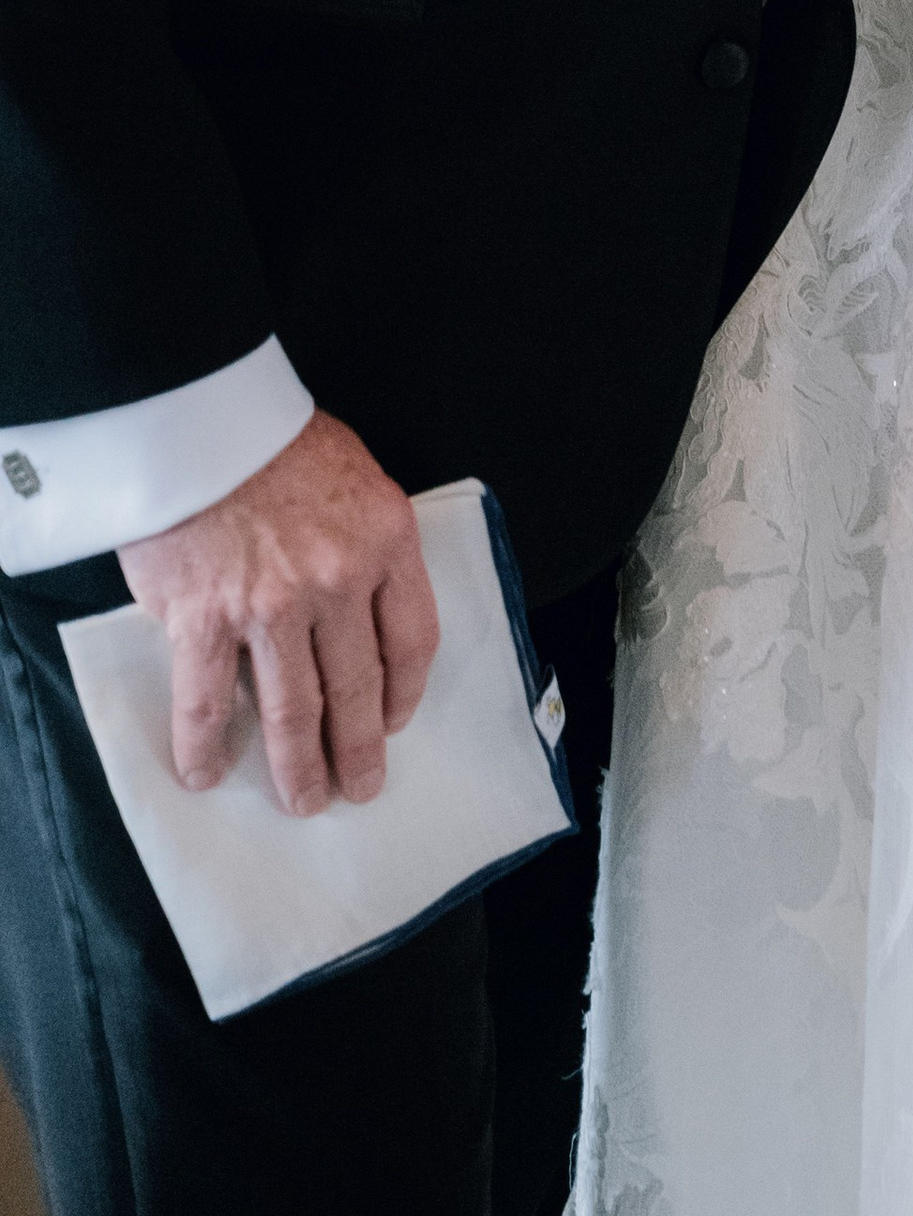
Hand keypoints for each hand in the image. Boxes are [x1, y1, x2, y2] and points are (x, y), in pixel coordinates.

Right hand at [119, 412, 438, 814]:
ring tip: (304, 800)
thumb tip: (357, 607)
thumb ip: (364, 542)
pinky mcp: (204, 619)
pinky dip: (206, 747)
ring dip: (299, 766)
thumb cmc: (274, 438)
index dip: (406, 691)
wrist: (197, 416)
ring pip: (293, 710)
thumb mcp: (355, 476)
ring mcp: (271, 606)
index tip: (396, 719)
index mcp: (386, 541)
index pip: (412, 637)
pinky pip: (208, 703)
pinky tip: (207, 772)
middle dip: (359, 748)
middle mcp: (337, 581)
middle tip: (360, 785)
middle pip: (358, 687)